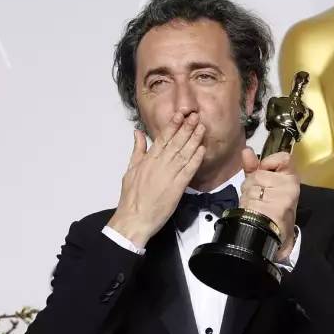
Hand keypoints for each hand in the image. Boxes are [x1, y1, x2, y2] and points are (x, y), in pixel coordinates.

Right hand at [107, 112, 205, 247]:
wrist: (134, 218)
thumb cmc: (131, 197)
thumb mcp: (130, 169)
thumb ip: (137, 150)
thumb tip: (138, 133)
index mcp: (148, 160)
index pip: (162, 138)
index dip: (173, 126)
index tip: (180, 115)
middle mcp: (159, 164)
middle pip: (175, 143)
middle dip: (186, 128)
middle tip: (195, 116)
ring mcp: (169, 175)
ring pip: (184, 154)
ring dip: (194, 140)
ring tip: (202, 128)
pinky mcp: (177, 187)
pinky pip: (189, 170)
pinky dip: (196, 159)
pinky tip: (202, 150)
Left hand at [239, 148, 299, 261]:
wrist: (270, 236)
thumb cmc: (270, 211)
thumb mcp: (265, 185)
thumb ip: (254, 167)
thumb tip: (246, 150)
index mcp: (292, 179)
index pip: (284, 158)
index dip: (269, 163)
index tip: (266, 174)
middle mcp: (290, 185)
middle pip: (260, 173)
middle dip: (253, 184)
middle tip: (260, 196)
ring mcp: (283, 196)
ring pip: (253, 184)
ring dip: (248, 194)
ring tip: (256, 205)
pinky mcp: (274, 207)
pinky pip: (251, 197)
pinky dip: (247, 204)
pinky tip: (254, 211)